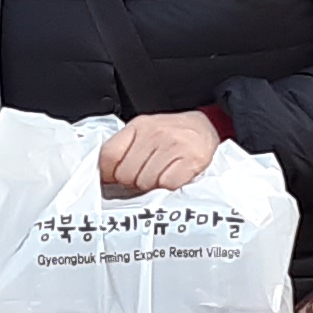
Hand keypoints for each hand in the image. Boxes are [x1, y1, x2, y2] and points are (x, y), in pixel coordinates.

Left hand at [96, 112, 225, 192]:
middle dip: (131, 182)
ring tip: (159, 175)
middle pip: (126, 174)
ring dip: (151, 185)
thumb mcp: (144, 131)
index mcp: (138, 126)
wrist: (206, 126)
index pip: (109, 155)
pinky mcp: (191, 160)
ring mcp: (174, 146)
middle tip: (142, 177)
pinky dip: (168, 185)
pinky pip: (167, 184)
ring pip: (145, 182)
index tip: (112, 179)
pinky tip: (172, 176)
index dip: (108, 173)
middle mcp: (155, 134)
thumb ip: (124, 149)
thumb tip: (106, 177)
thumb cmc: (172, 133)